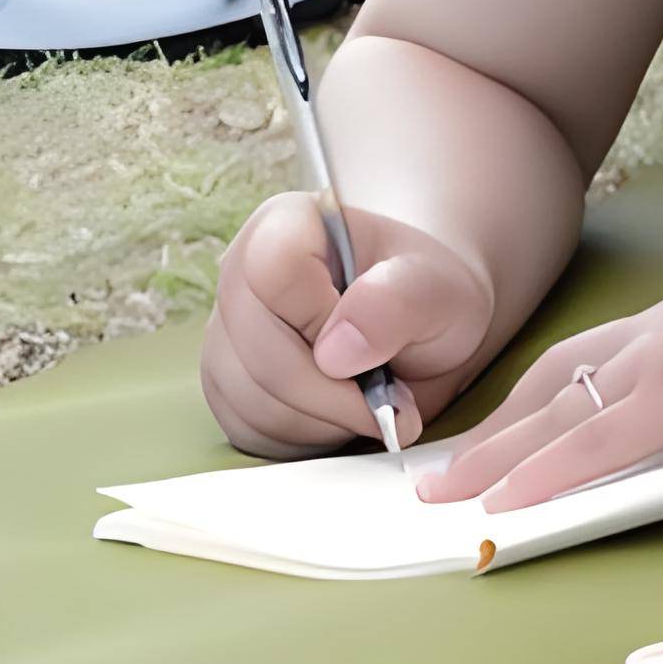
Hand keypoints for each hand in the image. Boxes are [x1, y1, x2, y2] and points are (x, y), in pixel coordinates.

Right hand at [200, 189, 498, 458]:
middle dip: (334, 393)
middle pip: (258, 350)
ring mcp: (225, 331)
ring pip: (247, 399)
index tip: (370, 345)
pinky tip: (340, 417)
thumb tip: (336, 352)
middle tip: (395, 400)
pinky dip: (302, 438)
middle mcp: (241, 273)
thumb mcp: (438, 290)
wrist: (421, 332)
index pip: (273, 270)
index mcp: (288, 225)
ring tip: (371, 404)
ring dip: (321, 420)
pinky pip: (245, 429)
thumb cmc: (428, 297)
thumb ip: (398, 302)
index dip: (321, 319)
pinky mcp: (224, 384)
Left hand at [414, 253, 662, 512]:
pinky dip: (546, 471)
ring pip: (558, 412)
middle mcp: (660, 332)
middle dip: (494, 426)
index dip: (534, 395)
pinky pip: (596, 444)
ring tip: (446, 492)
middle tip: (442, 468)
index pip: (586, 356)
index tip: (498, 424)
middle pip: (553, 379)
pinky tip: (510, 497)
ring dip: (497, 454)